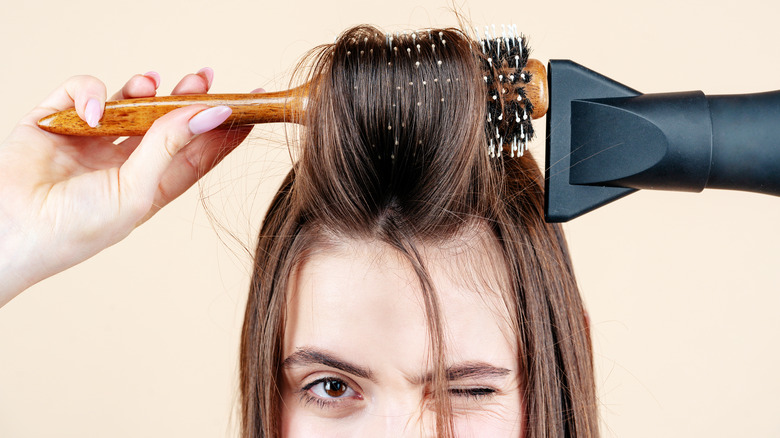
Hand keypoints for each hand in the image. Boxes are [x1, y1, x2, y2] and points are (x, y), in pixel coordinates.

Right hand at [0, 68, 254, 306]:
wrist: (12, 231)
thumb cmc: (78, 227)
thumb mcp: (136, 191)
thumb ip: (171, 147)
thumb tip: (213, 113)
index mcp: (151, 185)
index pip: (197, 152)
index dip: (224, 129)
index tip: (251, 105)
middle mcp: (126, 160)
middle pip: (167, 121)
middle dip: (187, 97)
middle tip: (205, 77)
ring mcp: (92, 139)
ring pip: (128, 101)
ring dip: (144, 88)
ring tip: (153, 83)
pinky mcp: (58, 120)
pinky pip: (83, 91)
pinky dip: (92, 91)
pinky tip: (95, 110)